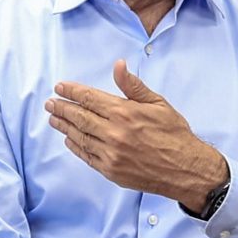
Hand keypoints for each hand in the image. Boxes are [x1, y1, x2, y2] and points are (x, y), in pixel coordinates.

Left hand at [48, 61, 227, 210]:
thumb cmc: (174, 135)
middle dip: (62, 108)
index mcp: (125, 113)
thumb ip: (133, 86)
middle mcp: (114, 133)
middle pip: (79, 117)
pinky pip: (86, 156)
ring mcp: (111, 154)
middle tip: (50, 103)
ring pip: (80, 136)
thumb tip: (118, 66)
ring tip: (53, 119)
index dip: (72, 91)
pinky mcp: (111, 171)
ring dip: (64, 126)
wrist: (186, 169)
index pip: (89, 98)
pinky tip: (69, 139)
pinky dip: (75, 146)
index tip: (60, 87)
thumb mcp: (158, 103)